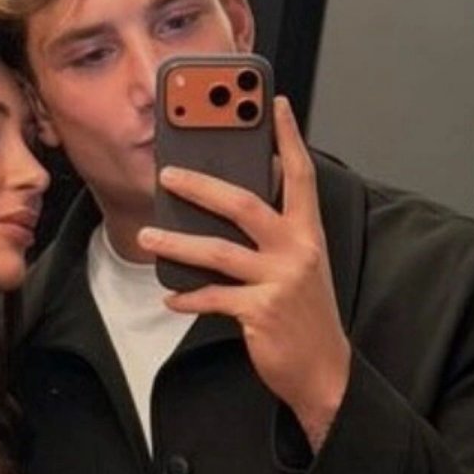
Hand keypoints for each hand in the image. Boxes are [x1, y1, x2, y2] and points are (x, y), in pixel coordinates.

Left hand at [137, 97, 350, 450]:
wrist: (324, 371)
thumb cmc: (304, 313)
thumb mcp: (302, 262)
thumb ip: (279, 229)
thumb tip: (242, 193)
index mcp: (308, 232)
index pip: (300, 174)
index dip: (288, 137)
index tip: (273, 102)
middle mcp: (298, 250)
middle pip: (246, 205)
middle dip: (202, 186)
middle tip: (168, 174)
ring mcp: (280, 281)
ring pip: (219, 251)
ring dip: (177, 243)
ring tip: (148, 237)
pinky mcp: (262, 312)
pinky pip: (213, 297)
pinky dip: (188, 296)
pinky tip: (170, 296)